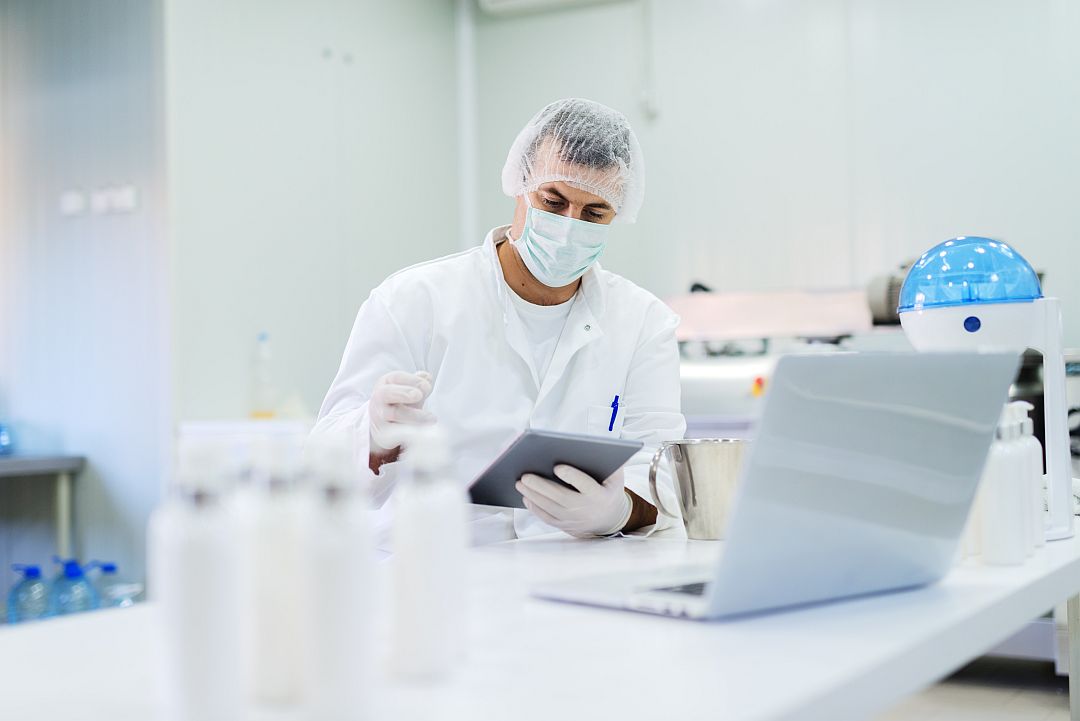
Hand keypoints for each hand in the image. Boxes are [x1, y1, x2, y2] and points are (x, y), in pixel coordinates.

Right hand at [369, 371, 435, 454]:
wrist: (384, 426)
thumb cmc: (400, 403)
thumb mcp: (409, 391)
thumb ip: (418, 383)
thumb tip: (426, 377)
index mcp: (386, 384)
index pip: (396, 377)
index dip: (412, 380)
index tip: (427, 385)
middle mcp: (379, 398)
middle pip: (387, 393)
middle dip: (403, 392)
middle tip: (419, 395)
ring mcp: (379, 416)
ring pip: (394, 414)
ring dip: (414, 415)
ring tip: (431, 418)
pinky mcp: (383, 433)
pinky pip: (397, 431)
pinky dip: (411, 430)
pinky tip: (423, 430)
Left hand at [517, 465, 631, 537]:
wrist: (609, 519)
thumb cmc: (609, 491)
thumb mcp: (616, 478)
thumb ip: (609, 464)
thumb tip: (594, 447)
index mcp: (599, 495)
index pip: (584, 484)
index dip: (571, 476)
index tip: (557, 466)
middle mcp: (585, 509)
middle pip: (560, 497)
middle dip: (541, 486)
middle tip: (525, 475)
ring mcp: (574, 519)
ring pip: (550, 508)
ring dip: (533, 495)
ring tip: (520, 483)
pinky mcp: (564, 525)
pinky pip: (546, 518)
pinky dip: (534, 508)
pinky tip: (526, 496)